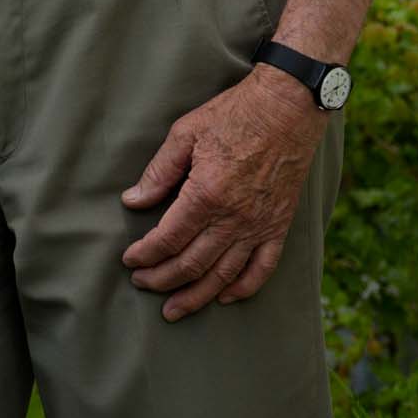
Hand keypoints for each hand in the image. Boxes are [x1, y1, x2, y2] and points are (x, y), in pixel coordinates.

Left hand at [118, 68, 323, 320]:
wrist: (288, 108)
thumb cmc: (234, 114)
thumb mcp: (186, 133)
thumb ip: (159, 172)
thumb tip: (133, 200)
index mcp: (206, 195)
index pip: (168, 239)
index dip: (145, 254)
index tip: (130, 260)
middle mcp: (233, 218)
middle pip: (191, 264)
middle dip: (162, 279)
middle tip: (142, 283)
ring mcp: (259, 226)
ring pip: (223, 276)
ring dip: (195, 296)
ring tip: (174, 309)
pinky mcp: (279, 226)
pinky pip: (262, 269)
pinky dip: (242, 288)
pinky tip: (224, 297)